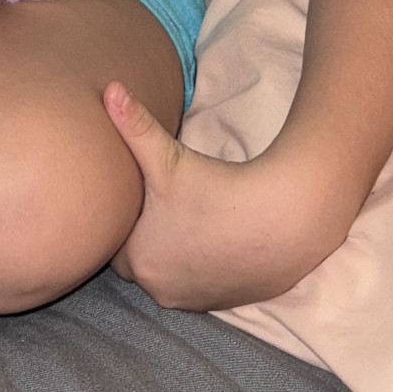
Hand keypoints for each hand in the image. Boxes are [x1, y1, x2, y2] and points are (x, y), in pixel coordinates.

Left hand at [103, 82, 340, 310]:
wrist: (282, 220)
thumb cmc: (218, 189)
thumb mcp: (168, 157)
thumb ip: (134, 125)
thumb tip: (109, 88)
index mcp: (137, 260)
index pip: (114, 240)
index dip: (125, 217)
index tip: (139, 196)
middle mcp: (158, 289)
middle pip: (140, 260)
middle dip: (146, 237)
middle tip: (164, 204)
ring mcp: (192, 301)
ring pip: (168, 274)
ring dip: (172, 254)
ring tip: (189, 220)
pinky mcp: (221, 303)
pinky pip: (198, 285)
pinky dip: (200, 266)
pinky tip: (212, 239)